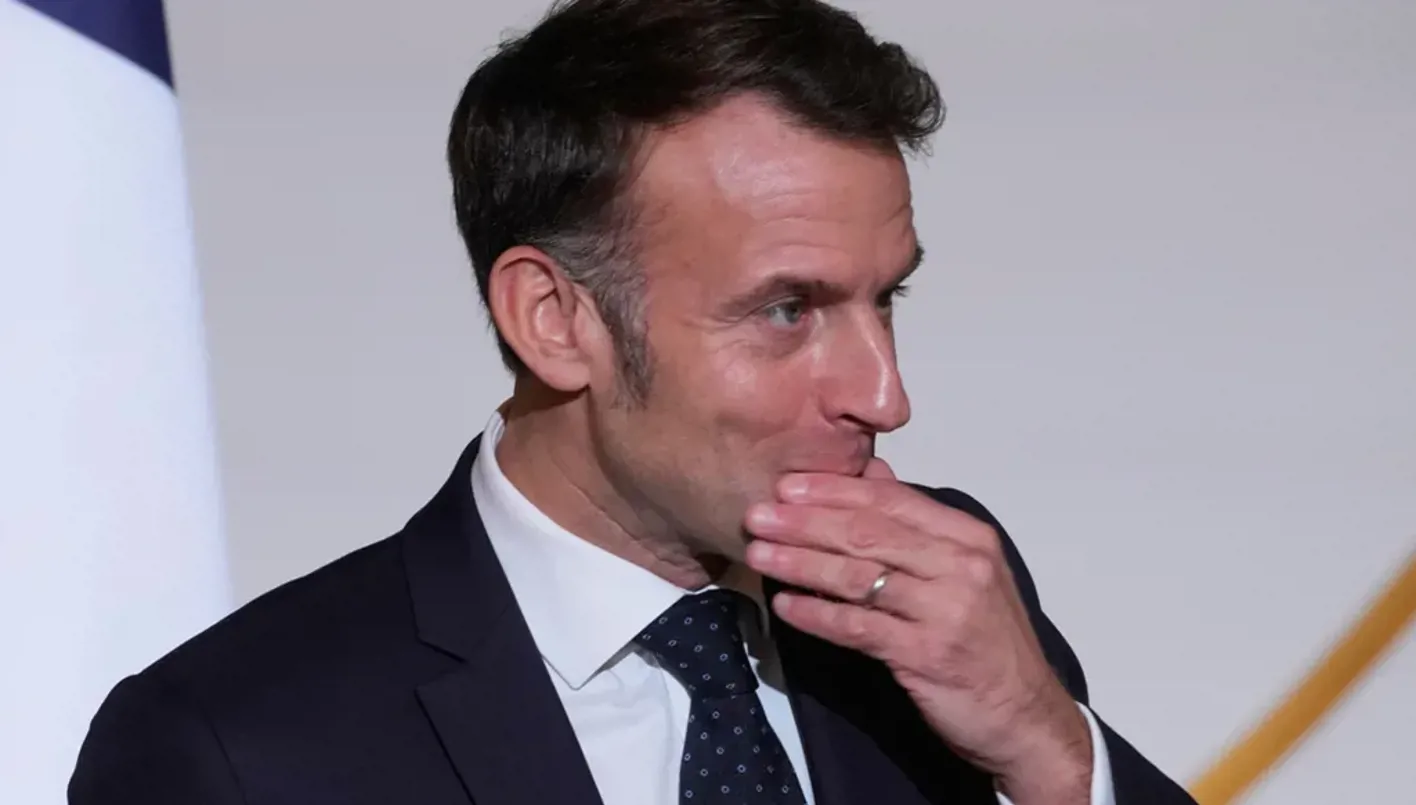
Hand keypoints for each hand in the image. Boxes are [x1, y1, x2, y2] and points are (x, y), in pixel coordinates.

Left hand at [743, 458, 1091, 803]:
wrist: (1027, 718)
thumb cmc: (987, 643)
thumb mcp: (964, 573)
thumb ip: (917, 526)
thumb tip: (873, 476)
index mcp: (967, 537)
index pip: (890, 500)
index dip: (833, 490)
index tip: (786, 485)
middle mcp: (960, 565)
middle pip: (867, 533)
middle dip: (805, 522)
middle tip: (757, 515)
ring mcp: (946, 609)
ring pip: (857, 577)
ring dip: (800, 564)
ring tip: (758, 555)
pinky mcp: (928, 653)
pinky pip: (859, 627)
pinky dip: (817, 615)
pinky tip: (785, 606)